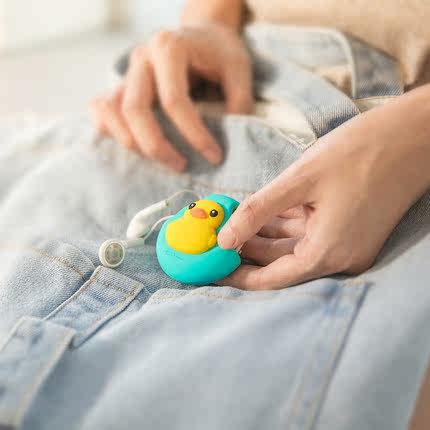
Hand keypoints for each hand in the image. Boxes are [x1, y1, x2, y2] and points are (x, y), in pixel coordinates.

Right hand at [90, 23, 252, 171]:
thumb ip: (239, 100)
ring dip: (133, 143)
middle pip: (134, 110)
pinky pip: (101, 110)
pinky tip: (137, 147)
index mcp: (169, 48)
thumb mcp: (239, 69)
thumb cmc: (219, 53)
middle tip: (182, 166)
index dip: (194, 135)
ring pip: (111, 112)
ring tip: (162, 160)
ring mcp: (127, 72)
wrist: (201, 36)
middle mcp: (141, 58)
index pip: (174, 101)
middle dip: (157, 146)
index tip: (214, 156)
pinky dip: (112, 131)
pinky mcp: (120, 86)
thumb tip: (233, 139)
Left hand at [217, 88, 429, 288]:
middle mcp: (339, 257)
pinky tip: (260, 212)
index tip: (213, 269)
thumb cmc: (360, 152)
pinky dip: (283, 224)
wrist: (413, 135)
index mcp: (328, 253)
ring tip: (231, 222)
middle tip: (214, 239)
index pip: (272, 278)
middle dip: (247, 250)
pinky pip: (307, 233)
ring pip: (292, 246)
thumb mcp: (299, 180)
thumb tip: (224, 239)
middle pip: (281, 262)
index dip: (239, 275)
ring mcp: (346, 244)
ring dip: (262, 235)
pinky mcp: (348, 229)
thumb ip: (257, 211)